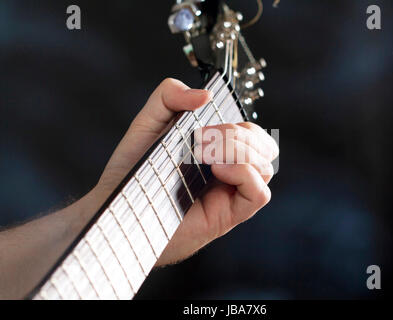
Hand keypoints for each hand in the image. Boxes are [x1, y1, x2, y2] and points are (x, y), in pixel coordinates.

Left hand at [88, 78, 278, 265]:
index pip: (253, 134)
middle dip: (237, 134)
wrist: (119, 202)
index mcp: (219, 151)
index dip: (239, 125)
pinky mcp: (229, 215)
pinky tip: (217, 170)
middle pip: (264, 147)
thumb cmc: (135, 168)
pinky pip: (260, 193)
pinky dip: (244, 173)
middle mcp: (230, 172)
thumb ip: (170, 96)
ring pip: (266, 166)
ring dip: (238, 150)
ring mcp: (231, 194)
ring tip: (203, 155)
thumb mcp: (150, 121)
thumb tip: (206, 94)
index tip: (204, 127)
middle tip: (200, 140)